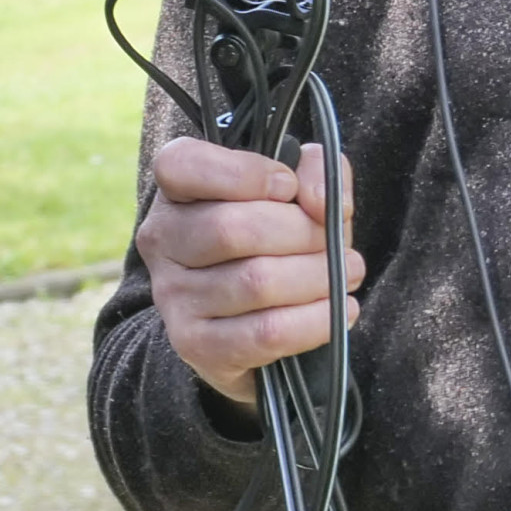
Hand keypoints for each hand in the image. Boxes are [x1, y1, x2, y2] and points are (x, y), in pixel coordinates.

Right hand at [134, 138, 371, 413]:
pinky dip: (315, 321)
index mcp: (175, 190)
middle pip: (233, 229)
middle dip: (303, 233)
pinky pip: (265, 333)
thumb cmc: (277, 237)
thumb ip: (316, 169)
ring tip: (348, 272)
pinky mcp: (195, 344)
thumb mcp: (299, 189)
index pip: (182, 166)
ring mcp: (172, 295)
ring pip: (255, 282)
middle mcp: (161, 239)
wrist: (256, 315)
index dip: (244, 173)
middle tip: (336, 240)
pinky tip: (340, 310)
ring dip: (319, 277)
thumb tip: (318, 201)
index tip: (288, 186)